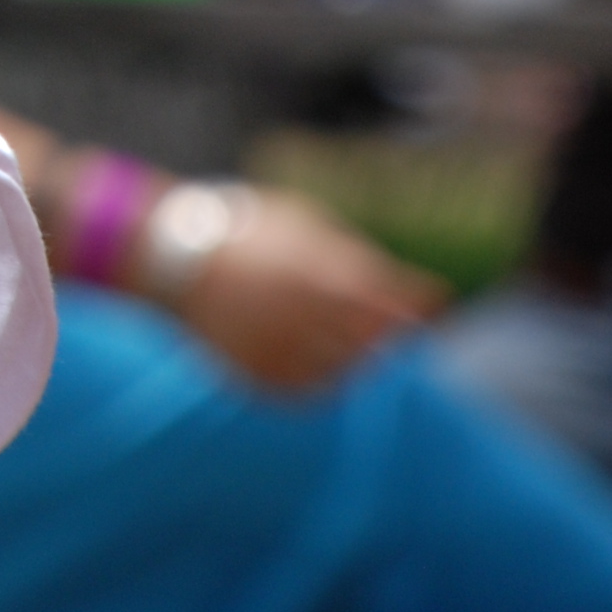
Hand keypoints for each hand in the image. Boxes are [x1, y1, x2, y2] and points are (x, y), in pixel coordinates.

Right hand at [170, 186, 444, 393]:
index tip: (438, 300)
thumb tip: (392, 278)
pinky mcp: (260, 373)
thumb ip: (347, 252)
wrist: (173, 259)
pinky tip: (318, 356)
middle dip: (392, 329)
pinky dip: (324, 376)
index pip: (392, 294)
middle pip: (377, 337)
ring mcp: (283, 345)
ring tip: (348, 336)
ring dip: (359, 354)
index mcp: (321, 270)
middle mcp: (307, 312)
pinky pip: (310, 388)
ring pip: (348, 367)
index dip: (422, 299)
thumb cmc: (247, 232)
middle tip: (399, 324)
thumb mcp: (301, 222)